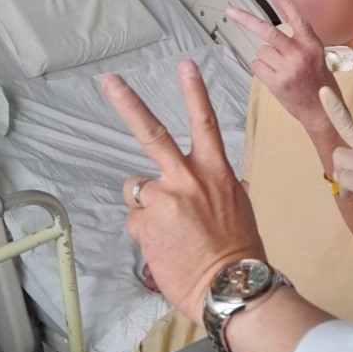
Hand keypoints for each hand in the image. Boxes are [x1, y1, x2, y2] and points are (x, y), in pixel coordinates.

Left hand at [102, 60, 265, 324]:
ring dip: (147, 203)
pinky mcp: (145, 224)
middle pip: (152, 133)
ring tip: (169, 228)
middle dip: (129, 104)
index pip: (204, 122)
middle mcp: (188, 178)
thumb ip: (224, 187)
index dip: (193, 91)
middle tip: (111, 82)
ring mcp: (164, 199)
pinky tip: (164, 245)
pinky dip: (146, 230)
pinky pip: (136, 219)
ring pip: (137, 187)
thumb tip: (225, 184)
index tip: (184, 65)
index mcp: (216, 171)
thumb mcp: (241, 207)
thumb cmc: (241, 249)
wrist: (232, 287)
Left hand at [227, 0, 338, 128]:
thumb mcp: (316, 56)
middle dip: (246, 20)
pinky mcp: (277, 82)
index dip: (287, 3)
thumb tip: (271, 35)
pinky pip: (257, 66)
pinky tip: (275, 77)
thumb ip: (298, 42)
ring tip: (281, 69)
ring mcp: (288, 69)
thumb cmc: (317, 81)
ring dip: (266, 58)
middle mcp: (300, 54)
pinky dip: (262, 70)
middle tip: (230, 11)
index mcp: (312, 44)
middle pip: (268, 32)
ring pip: (261, 51)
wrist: (321, 111)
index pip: (298, 19)